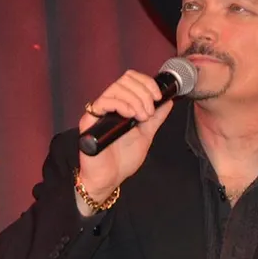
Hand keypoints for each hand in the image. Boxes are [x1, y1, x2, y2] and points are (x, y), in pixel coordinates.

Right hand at [77, 70, 173, 211]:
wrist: (109, 179)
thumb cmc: (122, 160)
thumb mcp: (146, 135)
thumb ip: (156, 118)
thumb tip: (168, 101)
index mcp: (122, 105)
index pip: (131, 79)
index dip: (147, 83)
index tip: (158, 97)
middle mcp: (110, 105)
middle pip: (125, 80)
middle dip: (143, 92)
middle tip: (149, 111)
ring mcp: (99, 112)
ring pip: (116, 88)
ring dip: (135, 99)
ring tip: (142, 117)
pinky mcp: (89, 121)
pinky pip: (103, 102)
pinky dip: (121, 105)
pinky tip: (130, 115)